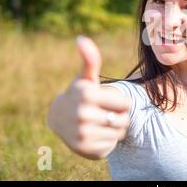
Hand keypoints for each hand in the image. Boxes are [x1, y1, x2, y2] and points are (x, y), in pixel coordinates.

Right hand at [47, 36, 130, 159]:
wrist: (60, 120)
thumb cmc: (80, 95)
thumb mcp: (86, 78)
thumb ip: (90, 60)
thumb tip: (81, 38)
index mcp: (86, 95)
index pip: (126, 103)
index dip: (120, 101)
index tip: (106, 100)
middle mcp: (82, 114)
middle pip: (124, 119)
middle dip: (119, 116)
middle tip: (103, 112)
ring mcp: (82, 133)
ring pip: (119, 132)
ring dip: (115, 129)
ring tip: (100, 122)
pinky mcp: (84, 149)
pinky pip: (111, 144)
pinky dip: (108, 141)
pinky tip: (95, 134)